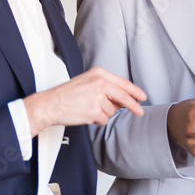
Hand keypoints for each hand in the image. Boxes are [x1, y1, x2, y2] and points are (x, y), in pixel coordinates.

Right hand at [23, 67, 145, 135]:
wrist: (51, 104)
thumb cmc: (68, 94)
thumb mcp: (88, 82)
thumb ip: (106, 88)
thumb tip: (121, 100)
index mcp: (99, 74)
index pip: (123, 83)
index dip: (135, 91)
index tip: (143, 96)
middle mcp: (100, 83)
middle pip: (123, 97)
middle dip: (133, 106)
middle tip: (139, 112)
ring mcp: (98, 97)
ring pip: (111, 111)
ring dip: (103, 113)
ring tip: (88, 108)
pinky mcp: (94, 111)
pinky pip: (103, 120)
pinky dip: (97, 120)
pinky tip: (86, 115)